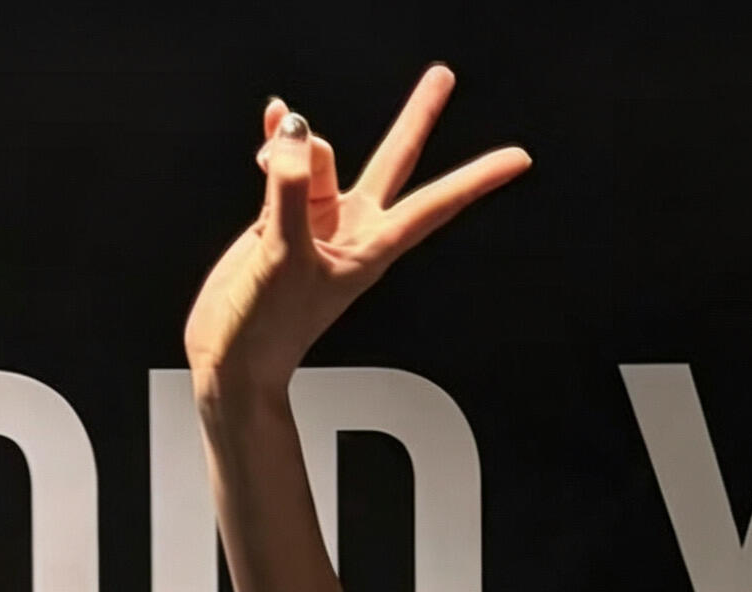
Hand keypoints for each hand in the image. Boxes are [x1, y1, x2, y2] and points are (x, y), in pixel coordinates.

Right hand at [183, 65, 530, 398]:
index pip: (435, 203)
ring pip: (319, 155)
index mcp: (371, 249)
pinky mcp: (282, 215)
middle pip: (393, 160)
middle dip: (416, 117)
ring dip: (293, 143)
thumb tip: (295, 133)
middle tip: (444, 77)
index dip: (477, 179)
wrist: (232, 355)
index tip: (518, 160)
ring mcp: (317, 219)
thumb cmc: (268, 330)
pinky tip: (271, 122)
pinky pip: (287, 162)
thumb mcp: (284, 256)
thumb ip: (292, 189)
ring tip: (268, 158)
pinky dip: (277, 140)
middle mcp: (351, 228)